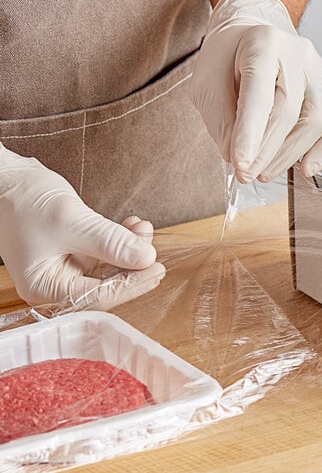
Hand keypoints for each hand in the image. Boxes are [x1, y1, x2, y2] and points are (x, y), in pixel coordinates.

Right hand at [0, 144, 165, 307]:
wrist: (5, 177)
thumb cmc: (23, 200)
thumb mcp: (71, 222)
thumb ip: (110, 243)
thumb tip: (146, 258)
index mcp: (46, 287)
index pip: (98, 295)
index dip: (130, 284)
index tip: (156, 270)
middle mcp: (57, 283)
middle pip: (107, 284)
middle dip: (132, 265)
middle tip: (154, 251)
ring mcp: (67, 267)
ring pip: (110, 267)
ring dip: (130, 249)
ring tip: (143, 228)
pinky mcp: (76, 252)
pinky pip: (106, 252)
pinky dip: (121, 240)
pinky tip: (134, 226)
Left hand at [188, 0, 321, 182]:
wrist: (252, 32)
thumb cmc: (227, 58)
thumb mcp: (206, 84)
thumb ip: (221, 122)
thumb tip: (239, 159)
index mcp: (262, 44)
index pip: (259, 96)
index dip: (250, 135)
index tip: (241, 165)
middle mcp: (297, 54)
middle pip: (289, 112)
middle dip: (267, 152)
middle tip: (248, 174)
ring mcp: (319, 71)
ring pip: (315, 121)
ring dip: (289, 156)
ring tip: (265, 173)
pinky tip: (308, 168)